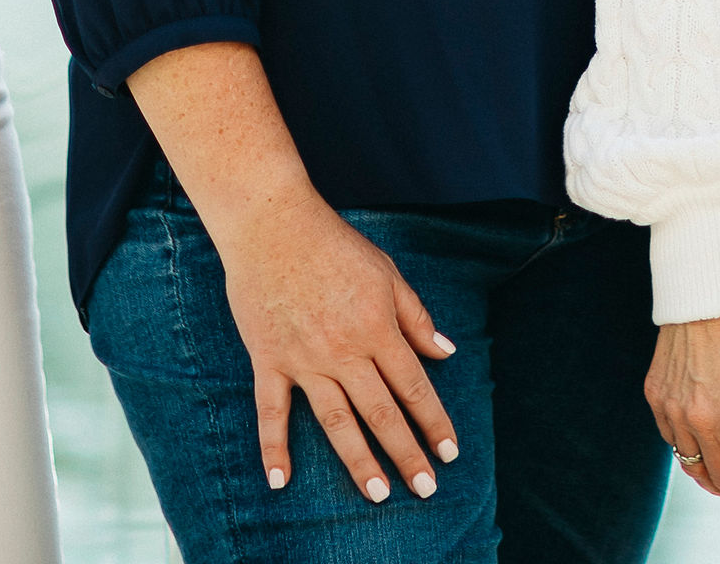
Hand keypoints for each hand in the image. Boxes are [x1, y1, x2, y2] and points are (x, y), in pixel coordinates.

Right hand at [211, 188, 459, 502]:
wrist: (273, 225)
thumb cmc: (335, 245)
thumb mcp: (388, 274)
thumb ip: (416, 318)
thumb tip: (446, 352)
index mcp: (378, 329)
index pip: (414, 387)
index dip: (435, 423)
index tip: (450, 452)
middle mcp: (344, 351)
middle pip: (381, 413)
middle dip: (406, 454)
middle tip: (425, 488)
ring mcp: (304, 360)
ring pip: (336, 422)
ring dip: (358, 461)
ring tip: (376, 494)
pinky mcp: (268, 360)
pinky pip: (271, 412)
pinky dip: (274, 448)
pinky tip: (280, 481)